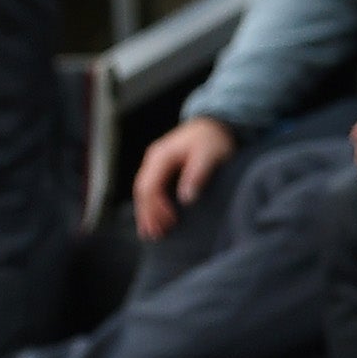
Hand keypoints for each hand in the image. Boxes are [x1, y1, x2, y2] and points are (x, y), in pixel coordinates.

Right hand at [132, 115, 234, 240]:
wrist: (215, 122)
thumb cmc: (213, 139)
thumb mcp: (209, 154)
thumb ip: (197, 175)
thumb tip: (186, 199)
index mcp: (161, 156)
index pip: (149, 186)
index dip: (155, 207)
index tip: (169, 223)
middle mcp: (154, 158)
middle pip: (142, 190)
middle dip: (146, 214)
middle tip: (154, 235)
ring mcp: (156, 161)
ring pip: (143, 189)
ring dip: (146, 210)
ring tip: (152, 231)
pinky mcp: (162, 165)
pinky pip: (150, 186)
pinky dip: (150, 202)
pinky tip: (156, 215)